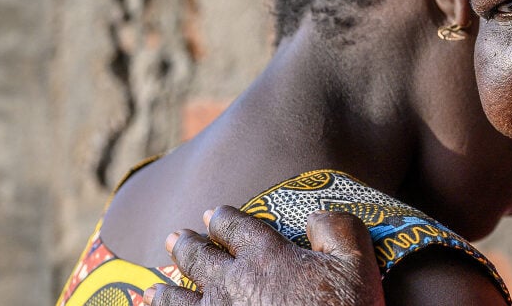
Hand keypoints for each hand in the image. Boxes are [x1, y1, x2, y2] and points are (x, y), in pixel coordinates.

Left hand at [145, 205, 384, 305]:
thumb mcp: (357, 265)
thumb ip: (338, 229)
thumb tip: (315, 217)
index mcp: (264, 255)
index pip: (234, 226)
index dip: (221, 218)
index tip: (213, 215)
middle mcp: (230, 281)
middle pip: (197, 257)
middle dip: (186, 245)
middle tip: (176, 238)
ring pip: (176, 297)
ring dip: (164, 289)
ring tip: (154, 287)